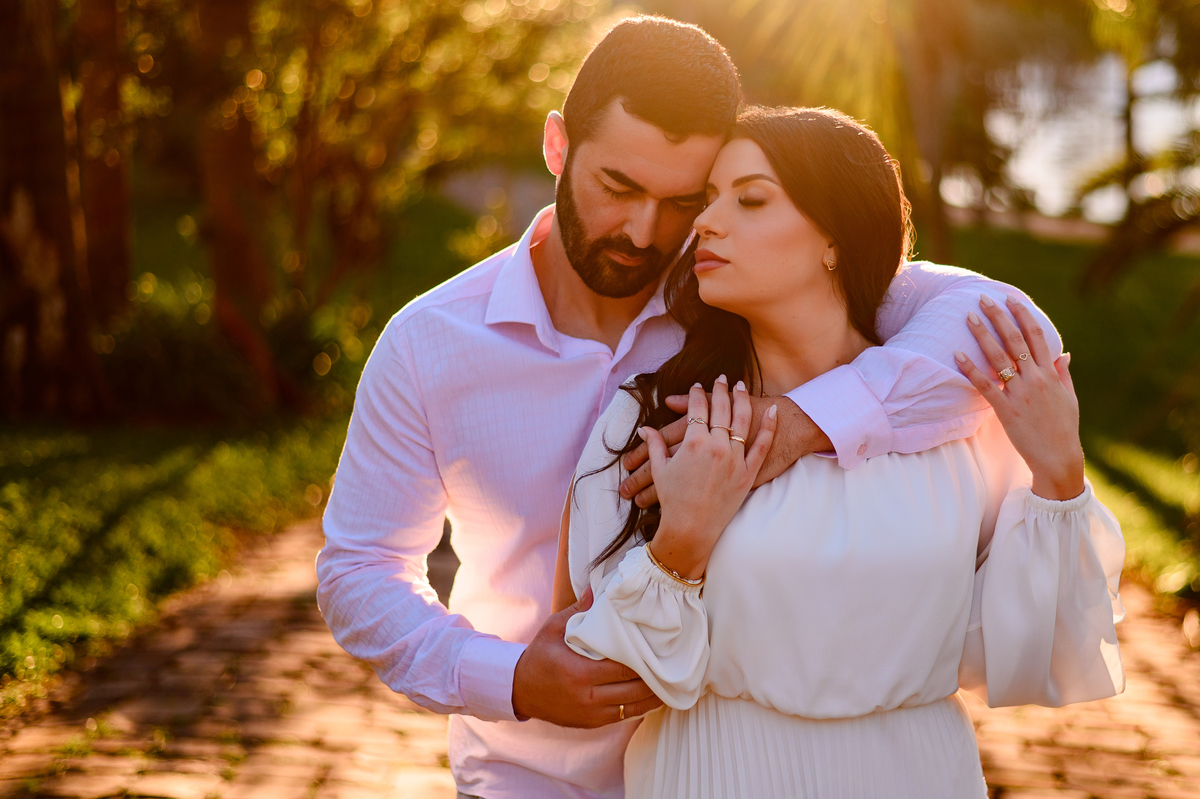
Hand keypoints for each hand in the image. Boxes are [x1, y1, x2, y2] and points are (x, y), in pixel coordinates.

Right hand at [512, 586, 662, 727]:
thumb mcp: (553, 628)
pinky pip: (624, 716)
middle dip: (655, 676)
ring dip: (654, 695)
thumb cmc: (538, 655)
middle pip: (634, 688)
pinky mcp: (592, 723)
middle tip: (672, 663)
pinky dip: (640, 706)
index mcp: (580, 672)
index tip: (660, 647)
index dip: (645, 659)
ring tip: (671, 681)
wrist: (519, 690)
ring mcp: (591, 713)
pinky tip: (653, 695)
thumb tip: (597, 588)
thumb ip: (578, 610)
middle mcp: (588, 696)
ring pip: (633, 707)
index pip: (623, 667)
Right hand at [620, 394, 824, 507]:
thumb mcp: (661, 470)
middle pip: (721, 409)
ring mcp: (734, 459)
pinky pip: (762, 445)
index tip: (697, 386)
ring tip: (741, 386)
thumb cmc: (673, 500)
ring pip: (742, 421)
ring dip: (742, 399)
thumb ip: (655, 445)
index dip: (696, 394)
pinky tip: (773, 410)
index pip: (697, 408)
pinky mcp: (748, 472)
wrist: (691, 528)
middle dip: (720, 390)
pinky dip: (769, 427)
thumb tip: (645, 429)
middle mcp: (716, 446)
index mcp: (693, 443)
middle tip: (722, 378)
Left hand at [956, 295, 1084, 500]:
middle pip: (1014, 340)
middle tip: (983, 299)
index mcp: (1050, 374)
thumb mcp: (1069, 398)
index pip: (1036, 336)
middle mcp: (1036, 379)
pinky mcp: (1006, 410)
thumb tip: (1063, 354)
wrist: (1058, 457)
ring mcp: (1020, 394)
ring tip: (968, 317)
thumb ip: (1063, 374)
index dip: (1023, 315)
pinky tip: (957, 354)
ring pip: (998, 358)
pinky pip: (985, 385)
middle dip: (998, 317)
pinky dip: (971, 369)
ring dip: (982, 335)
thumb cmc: (1064, 428)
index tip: (1011, 300)